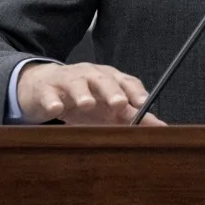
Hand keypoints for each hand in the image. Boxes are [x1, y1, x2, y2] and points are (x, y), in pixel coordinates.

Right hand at [17, 62, 165, 125]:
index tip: (144, 103)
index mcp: (109, 78)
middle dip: (112, 90)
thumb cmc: (83, 99)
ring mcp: (67, 80)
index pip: (125, 80)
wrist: (43, 87)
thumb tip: (161, 129)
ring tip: (87, 103)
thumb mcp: (108, 108)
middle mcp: (90, 75)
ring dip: (83, 93)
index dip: (134, 91)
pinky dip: (52, 100)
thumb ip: (133, 117)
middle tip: (120, 104)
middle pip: (103, 79)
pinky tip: (56, 109)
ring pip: (76, 83)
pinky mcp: (46, 90)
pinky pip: (48, 94)